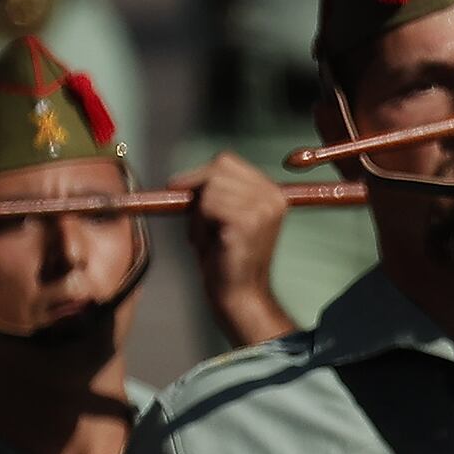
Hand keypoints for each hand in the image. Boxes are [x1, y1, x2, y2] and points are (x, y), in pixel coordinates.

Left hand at [177, 153, 290, 320]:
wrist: (239, 292)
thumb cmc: (229, 257)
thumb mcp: (227, 214)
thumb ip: (216, 192)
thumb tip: (183, 178)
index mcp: (272, 192)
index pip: (227, 161)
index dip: (200, 173)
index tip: (182, 187)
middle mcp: (272, 197)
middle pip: (217, 170)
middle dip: (198, 192)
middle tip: (197, 220)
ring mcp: (262, 209)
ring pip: (209, 189)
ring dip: (198, 214)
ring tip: (207, 236)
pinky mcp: (246, 222)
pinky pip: (207, 206)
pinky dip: (198, 224)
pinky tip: (208, 242)